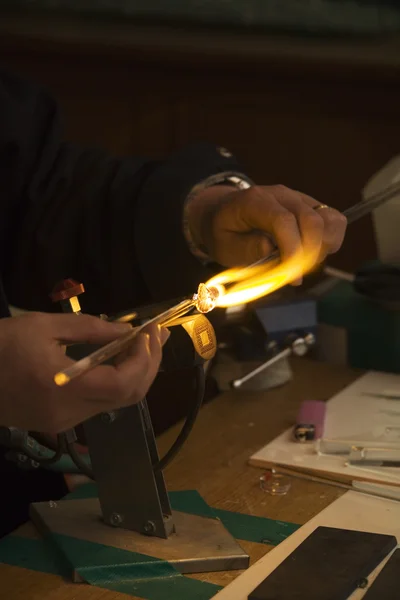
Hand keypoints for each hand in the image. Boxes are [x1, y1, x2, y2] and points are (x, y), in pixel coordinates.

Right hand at [0, 313, 168, 432]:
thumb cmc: (0, 345)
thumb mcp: (44, 327)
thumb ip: (91, 329)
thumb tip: (128, 331)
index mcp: (64, 387)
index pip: (123, 383)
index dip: (144, 358)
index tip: (149, 332)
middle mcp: (69, 412)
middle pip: (129, 397)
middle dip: (149, 364)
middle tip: (156, 334)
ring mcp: (64, 421)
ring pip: (118, 402)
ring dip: (137, 372)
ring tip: (145, 342)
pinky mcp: (59, 422)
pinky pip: (100, 404)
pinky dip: (117, 381)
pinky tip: (119, 359)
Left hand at [187, 184, 346, 269]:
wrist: (223, 212)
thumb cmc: (223, 231)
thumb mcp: (224, 246)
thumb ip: (248, 249)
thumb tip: (274, 253)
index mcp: (255, 201)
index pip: (283, 221)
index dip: (292, 250)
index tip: (291, 276)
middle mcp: (281, 195)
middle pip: (312, 220)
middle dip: (309, 254)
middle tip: (295, 275)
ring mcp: (299, 198)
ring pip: (330, 219)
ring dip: (323, 247)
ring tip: (303, 262)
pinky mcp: (311, 206)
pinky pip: (333, 220)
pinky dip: (330, 240)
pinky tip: (313, 253)